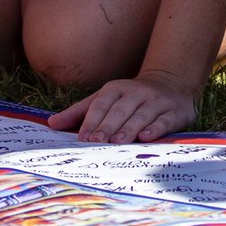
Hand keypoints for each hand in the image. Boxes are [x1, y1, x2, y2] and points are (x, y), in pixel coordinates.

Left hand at [46, 70, 198, 142]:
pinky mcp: (174, 111)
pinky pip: (164, 120)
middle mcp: (137, 92)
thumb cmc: (130, 97)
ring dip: (129, 128)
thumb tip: (51, 125)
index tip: (82, 138)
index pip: (102, 104)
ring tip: (117, 142)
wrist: (171, 82)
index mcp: (117, 88)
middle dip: (108, 126)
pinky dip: (156, 128)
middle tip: (97, 143)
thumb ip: (80, 112)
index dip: (92, 120)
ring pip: (141, 115)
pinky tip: (146, 137)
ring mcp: (157, 101)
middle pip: (120, 110)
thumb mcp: (105, 98)